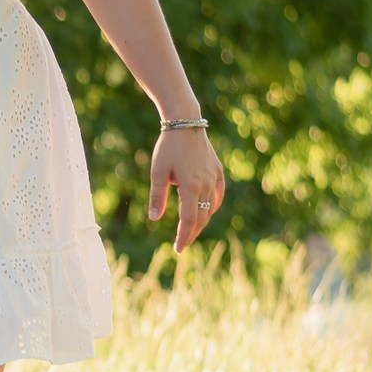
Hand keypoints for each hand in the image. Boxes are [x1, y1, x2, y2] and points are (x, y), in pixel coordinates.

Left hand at [149, 128, 227, 253]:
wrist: (185, 123)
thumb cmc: (167, 147)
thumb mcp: (157, 171)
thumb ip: (157, 196)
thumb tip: (154, 219)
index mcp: (190, 186)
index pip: (189, 220)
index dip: (183, 236)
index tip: (178, 249)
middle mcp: (205, 184)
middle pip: (201, 218)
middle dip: (191, 233)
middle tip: (181, 245)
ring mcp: (214, 177)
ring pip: (210, 208)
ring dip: (201, 222)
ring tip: (190, 230)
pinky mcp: (217, 171)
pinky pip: (218, 195)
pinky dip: (212, 206)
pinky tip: (206, 211)